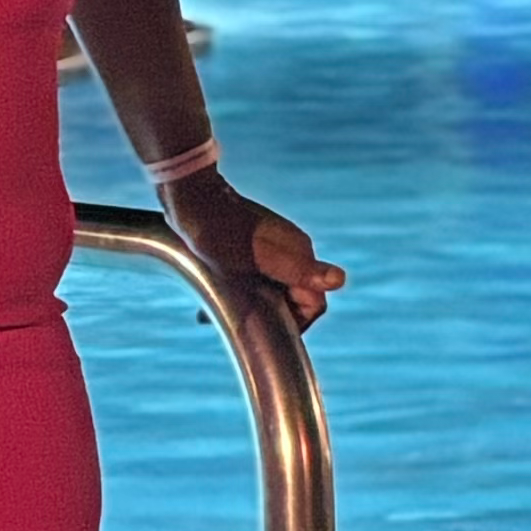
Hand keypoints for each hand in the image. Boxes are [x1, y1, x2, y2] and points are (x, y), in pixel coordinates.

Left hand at [169, 163, 339, 332]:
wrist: (191, 199)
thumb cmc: (222, 232)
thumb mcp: (259, 257)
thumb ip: (299, 271)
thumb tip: (339, 279)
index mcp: (300, 253)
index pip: (314, 304)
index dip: (296, 324)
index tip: (267, 330)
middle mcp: (291, 252)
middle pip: (293, 299)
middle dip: (269, 317)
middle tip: (237, 324)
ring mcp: (271, 249)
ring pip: (270, 292)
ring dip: (249, 309)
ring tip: (215, 316)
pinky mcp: (250, 248)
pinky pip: (252, 282)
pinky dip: (236, 297)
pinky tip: (206, 309)